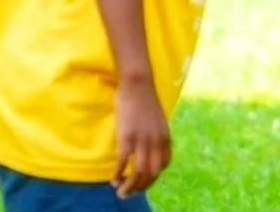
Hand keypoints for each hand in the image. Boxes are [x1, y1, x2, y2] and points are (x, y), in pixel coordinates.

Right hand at [112, 79, 170, 197]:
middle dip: (142, 186)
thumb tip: (150, 146)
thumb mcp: (157, 121)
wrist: (138, 85)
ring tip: (121, 192)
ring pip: (139, 172)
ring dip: (130, 186)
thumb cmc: (144, 101)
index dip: (153, 177)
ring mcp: (142, 140)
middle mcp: (156, 142)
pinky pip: (124, 163)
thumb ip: (156, 135)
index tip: (143, 180)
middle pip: (152, 173)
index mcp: (165, 138)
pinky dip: (118, 174)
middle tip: (130, 193)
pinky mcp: (127, 137)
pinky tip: (113, 180)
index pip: (163, 165)